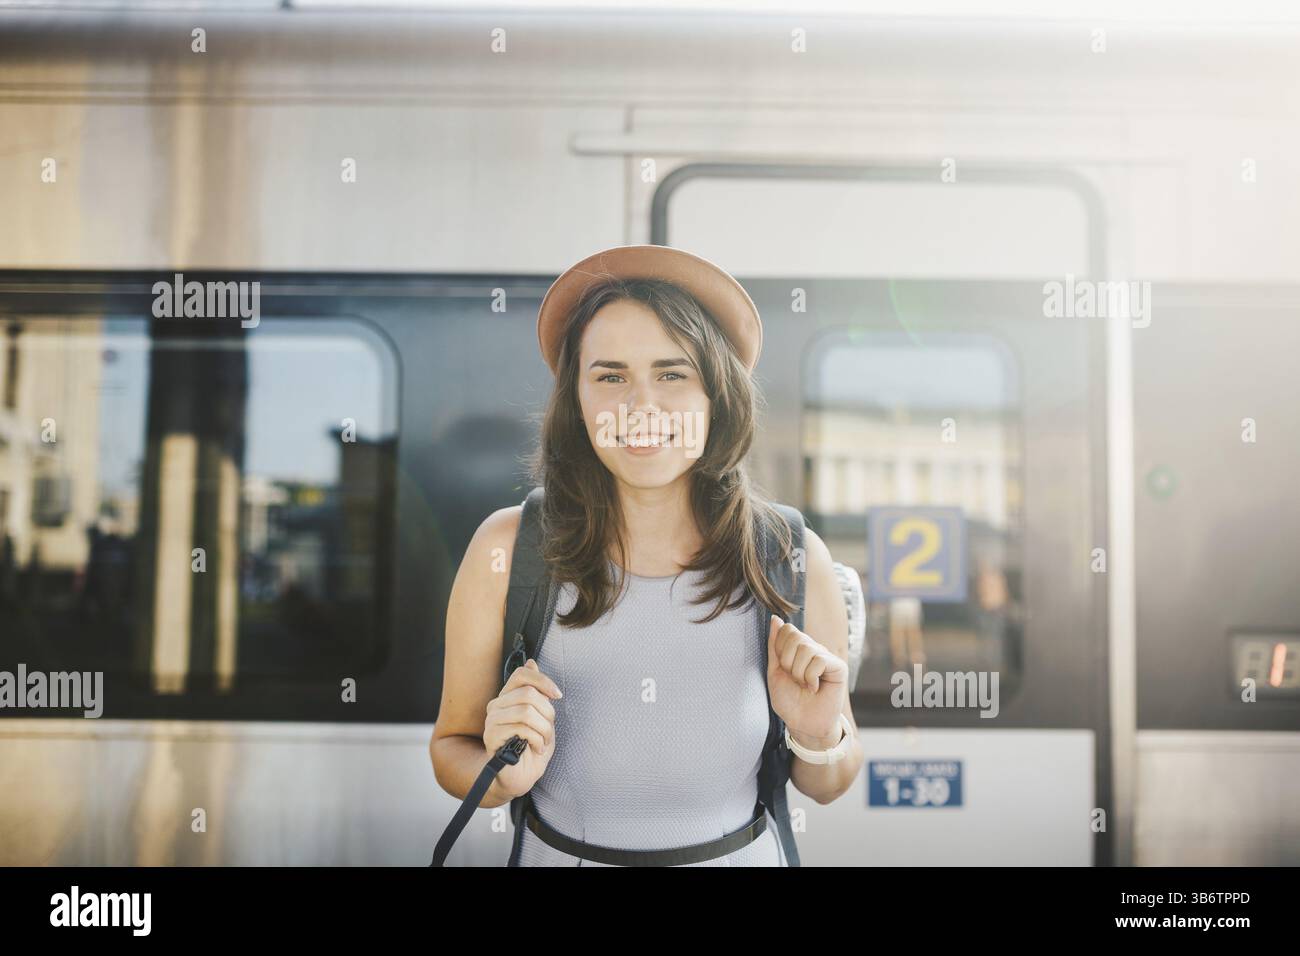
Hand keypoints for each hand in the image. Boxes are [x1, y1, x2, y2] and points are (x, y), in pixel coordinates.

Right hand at [484, 659, 560, 799]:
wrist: (522, 777)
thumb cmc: (531, 747)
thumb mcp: (541, 716)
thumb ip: (536, 691)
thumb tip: (531, 662)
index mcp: (508, 697)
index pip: (521, 674)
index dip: (543, 681)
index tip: (558, 695)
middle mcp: (496, 706)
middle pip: (528, 694)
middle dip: (548, 713)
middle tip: (549, 730)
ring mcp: (492, 721)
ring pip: (527, 711)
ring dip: (544, 729)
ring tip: (543, 741)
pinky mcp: (492, 737)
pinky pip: (521, 728)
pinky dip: (537, 739)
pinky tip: (535, 748)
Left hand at [766, 614, 847, 743]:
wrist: (802, 723)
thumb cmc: (789, 700)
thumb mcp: (775, 671)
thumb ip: (775, 645)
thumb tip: (775, 618)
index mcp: (797, 648)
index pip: (786, 630)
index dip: (779, 650)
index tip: (783, 670)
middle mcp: (813, 649)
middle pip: (794, 636)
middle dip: (787, 662)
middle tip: (794, 679)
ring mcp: (826, 657)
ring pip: (806, 648)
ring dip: (799, 672)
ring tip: (804, 685)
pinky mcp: (838, 667)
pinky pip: (819, 660)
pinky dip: (811, 677)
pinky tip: (815, 688)